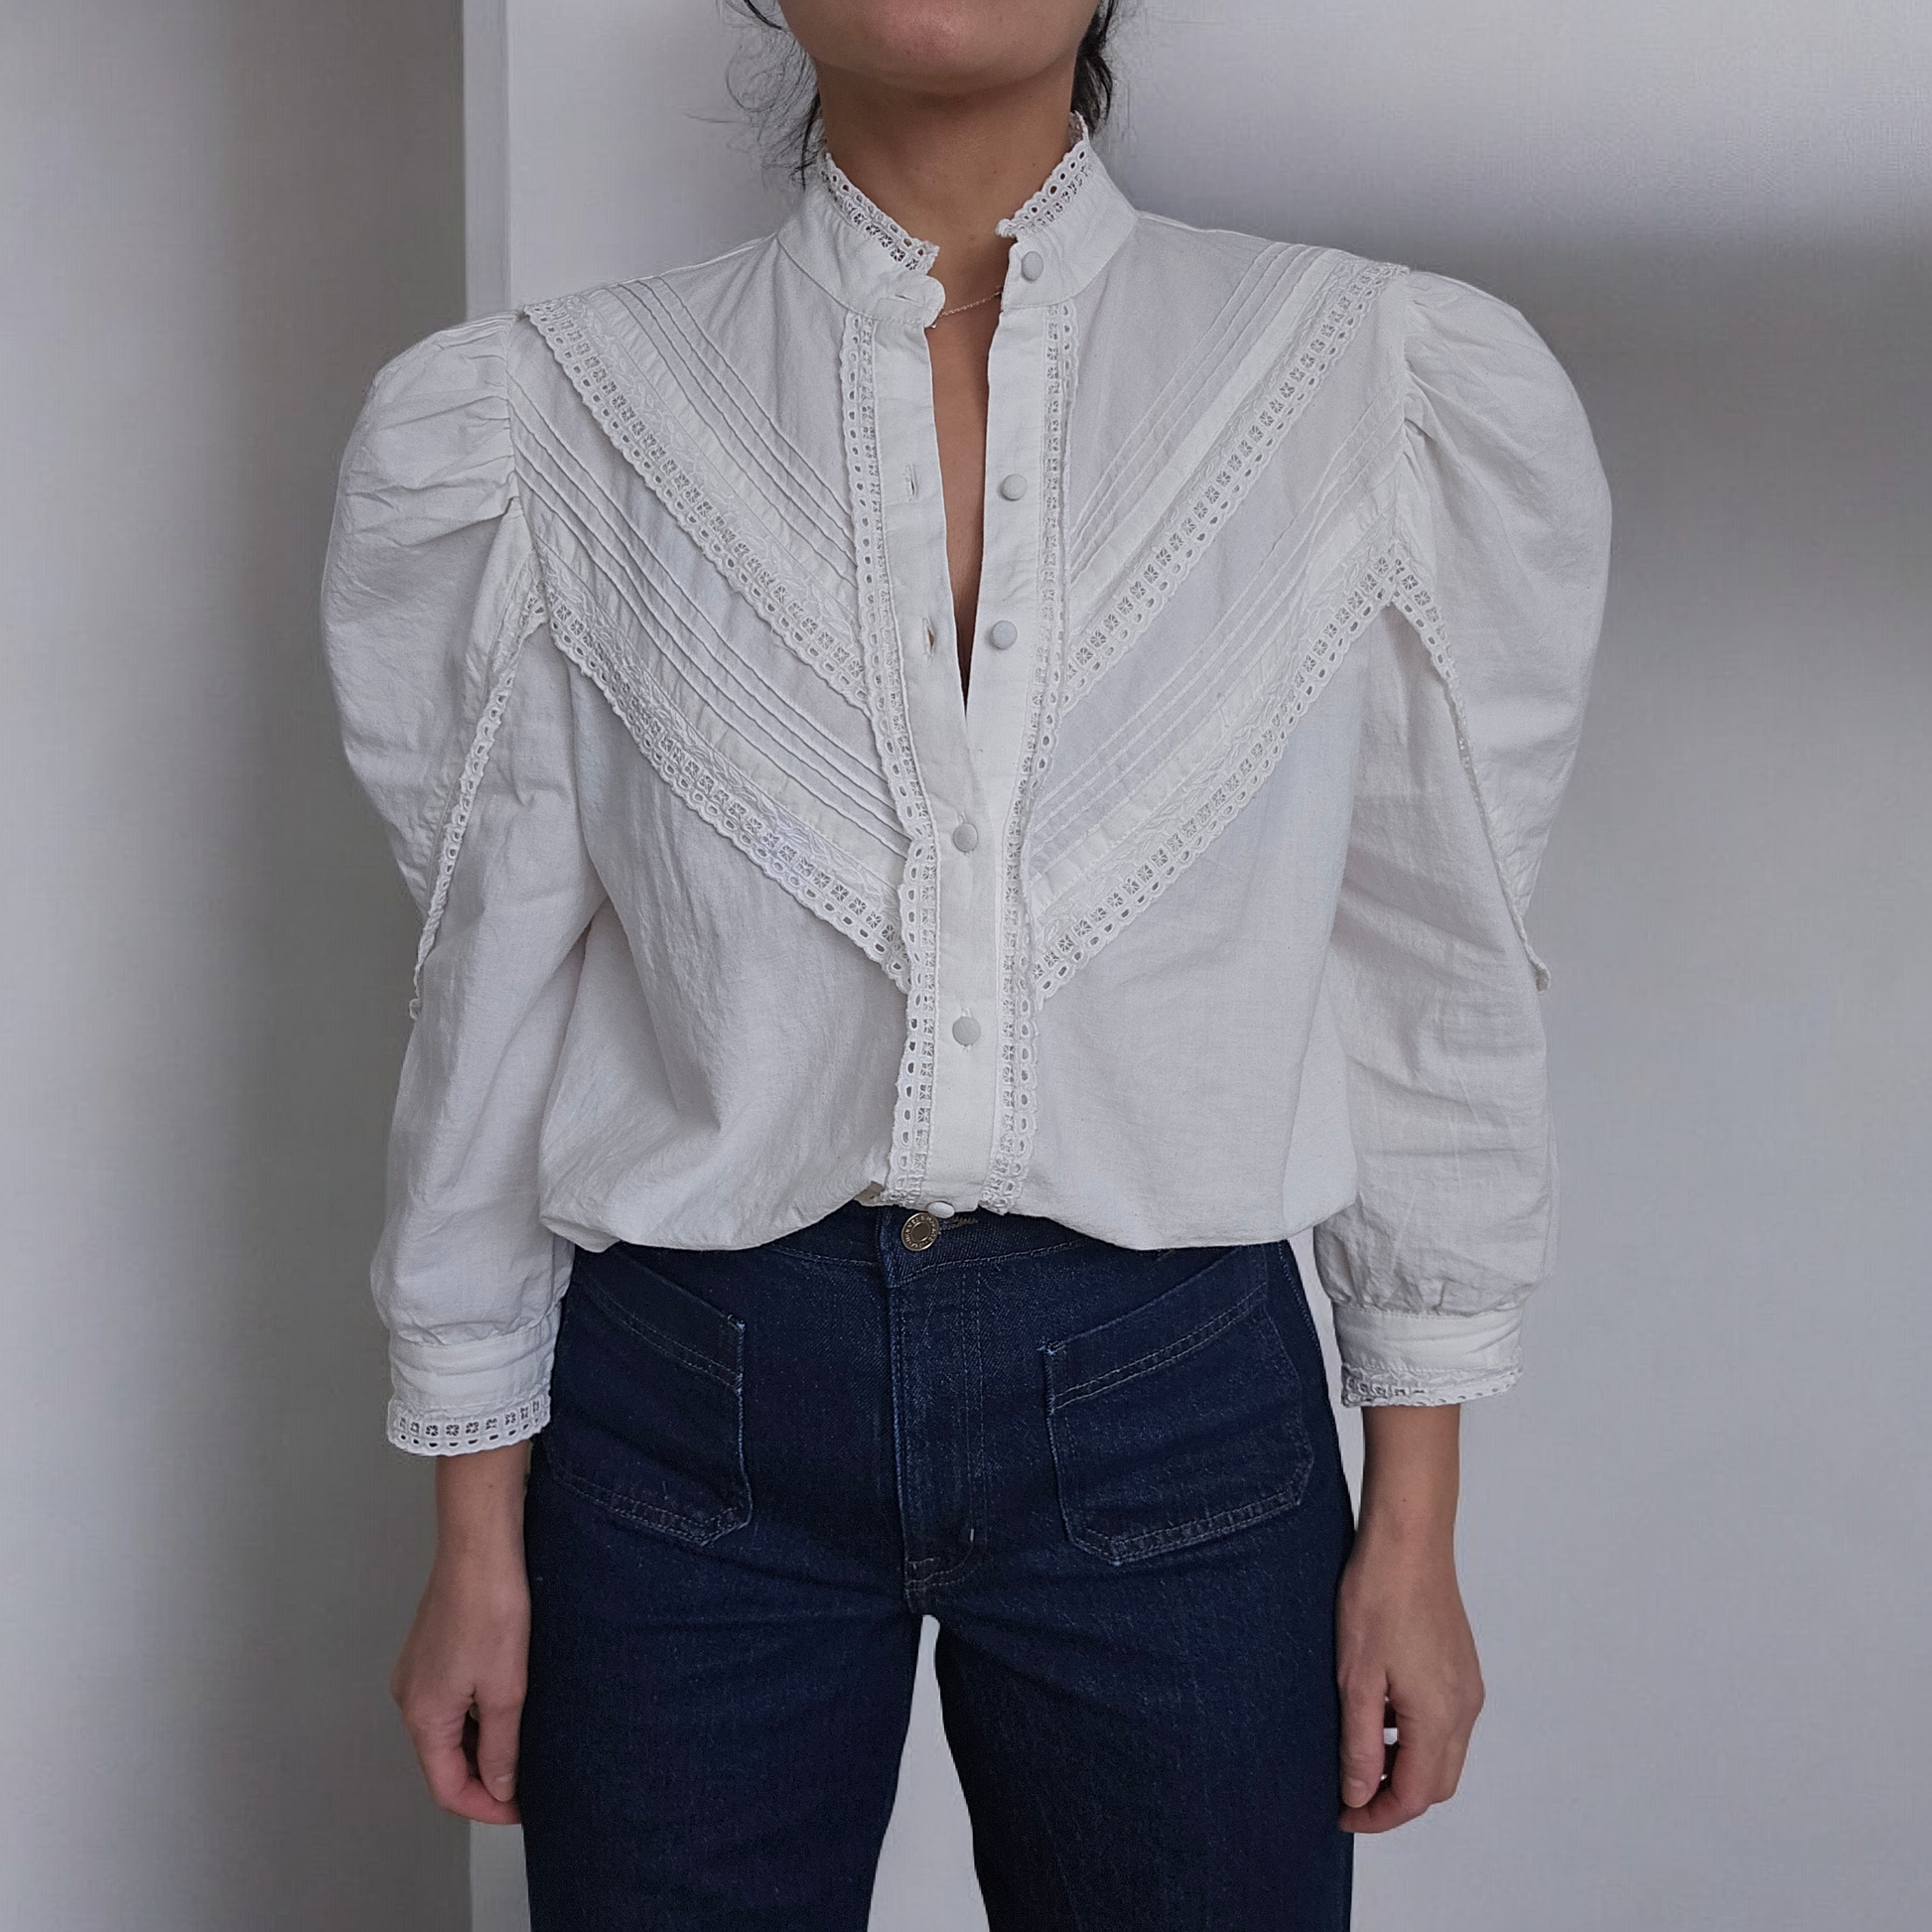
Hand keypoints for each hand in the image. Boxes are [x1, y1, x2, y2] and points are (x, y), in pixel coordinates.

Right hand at [390, 1441, 531, 1824]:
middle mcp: (409, 1698)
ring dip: (481, 1745)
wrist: (479, 1546)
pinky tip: (507, 1704)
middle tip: (529, 1781)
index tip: (523, 1809)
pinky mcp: (430, 1649)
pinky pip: (449, 1699)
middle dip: (484, 1777)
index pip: (446, 1787)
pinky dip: (475, 1714)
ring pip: (447, 1730)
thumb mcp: (505, 1691)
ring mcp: (417, 1672)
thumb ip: (500, 1748)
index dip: (485, 1806)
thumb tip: (499, 1787)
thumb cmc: (491, 1611)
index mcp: (422, 1717)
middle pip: (443, 1760)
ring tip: (524, 1744)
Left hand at [1336, 1405, 1484, 1831]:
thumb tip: (1358, 1795)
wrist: (1408, 1541)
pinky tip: (1381, 1712)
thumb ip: (1360, 1744)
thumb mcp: (1355, 1679)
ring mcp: (1468, 1688)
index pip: (1414, 1796)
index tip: (1342, 1814)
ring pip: (1443, 1754)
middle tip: (1349, 1790)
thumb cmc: (1377, 1599)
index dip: (1377, 1815)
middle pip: (1436, 1784)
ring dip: (1405, 1766)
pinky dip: (1416, 1736)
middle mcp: (1464, 1710)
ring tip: (1358, 1750)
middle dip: (1394, 1797)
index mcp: (1438, 1718)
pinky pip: (1446, 1723)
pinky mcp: (1463, 1668)